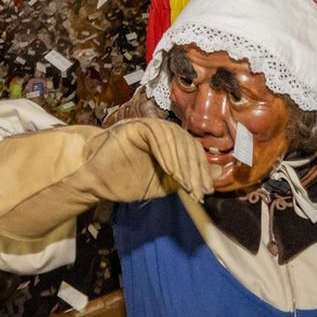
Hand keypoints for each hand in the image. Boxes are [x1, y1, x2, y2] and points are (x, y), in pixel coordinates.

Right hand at [82, 118, 213, 203]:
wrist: (97, 183)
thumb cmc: (128, 182)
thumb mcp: (165, 184)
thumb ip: (189, 177)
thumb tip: (219, 174)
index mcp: (169, 142)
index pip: (192, 149)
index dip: (201, 169)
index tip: (206, 191)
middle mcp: (159, 130)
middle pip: (185, 142)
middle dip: (194, 169)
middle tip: (198, 191)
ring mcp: (146, 125)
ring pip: (173, 137)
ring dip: (182, 163)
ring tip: (185, 185)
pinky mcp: (134, 126)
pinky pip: (155, 135)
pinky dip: (165, 152)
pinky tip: (169, 172)